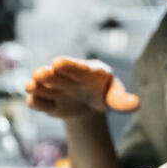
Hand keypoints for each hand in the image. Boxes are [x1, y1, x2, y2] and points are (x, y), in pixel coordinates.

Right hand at [25, 56, 139, 119]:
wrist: (90, 104)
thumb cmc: (104, 94)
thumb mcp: (114, 96)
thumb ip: (122, 100)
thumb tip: (135, 105)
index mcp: (87, 72)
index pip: (77, 67)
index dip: (68, 65)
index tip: (58, 63)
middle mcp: (68, 78)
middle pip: (56, 75)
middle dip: (48, 75)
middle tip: (40, 74)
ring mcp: (57, 90)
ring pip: (44, 87)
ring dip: (37, 86)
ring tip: (31, 86)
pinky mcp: (50, 103)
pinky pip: (41, 102)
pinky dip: (36, 102)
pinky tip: (32, 101)